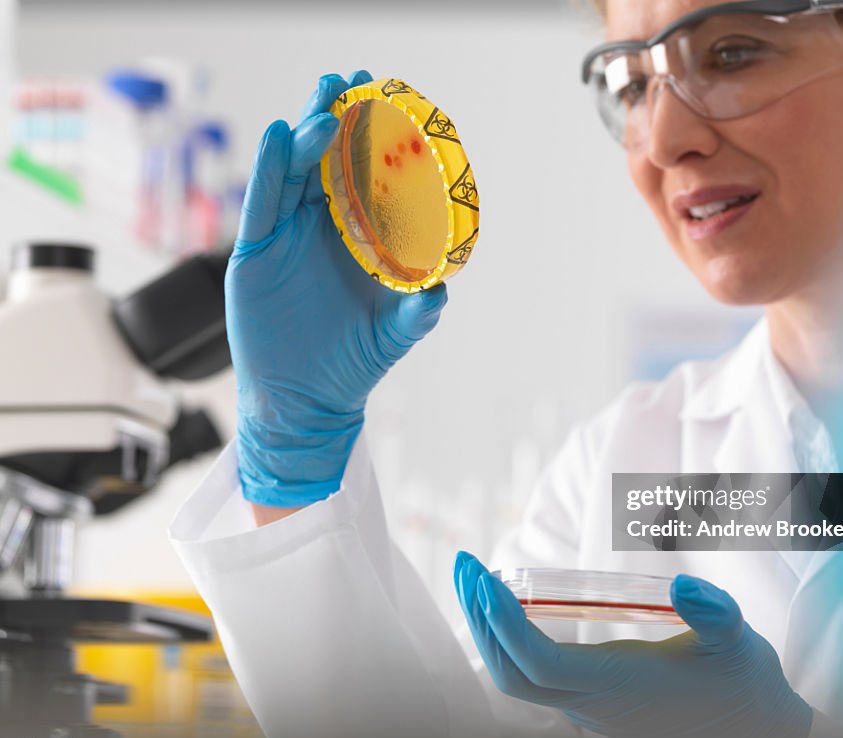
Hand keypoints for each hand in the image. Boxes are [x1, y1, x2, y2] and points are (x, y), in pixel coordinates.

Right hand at [227, 72, 447, 506]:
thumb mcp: (393, 334)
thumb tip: (443, 289)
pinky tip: (280, 138)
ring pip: (291, 175)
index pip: (359, 178)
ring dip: (305, 137)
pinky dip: (268, 172)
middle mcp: (315, 229)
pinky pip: (260, 206)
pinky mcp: (252, 256)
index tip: (386, 101)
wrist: (306, 403)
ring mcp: (281, 239)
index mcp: (351, 238)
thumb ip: (419, 312)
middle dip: (335, 120)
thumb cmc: (350, 364)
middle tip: (351, 84)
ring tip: (324, 107)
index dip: (369, 140)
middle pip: (322, 163)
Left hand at [454, 552, 811, 737]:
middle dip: (479, 618)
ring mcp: (590, 707)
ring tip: (477, 580)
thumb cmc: (743, 685)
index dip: (503, 622)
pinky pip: (532, 677)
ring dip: (489, 628)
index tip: (484, 577)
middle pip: (510, 673)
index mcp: (620, 687)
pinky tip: (510, 606)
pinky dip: (508, 640)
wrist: (755, 736)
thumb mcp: (738, 642)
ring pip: (516, 678)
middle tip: (464, 564)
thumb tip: (684, 583)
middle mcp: (594, 703)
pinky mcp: (593, 703)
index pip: (539, 663)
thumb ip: (714, 613)